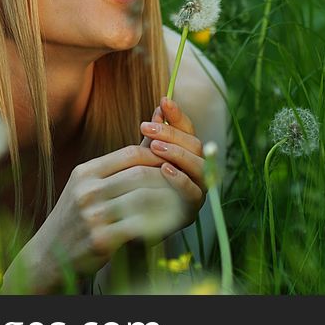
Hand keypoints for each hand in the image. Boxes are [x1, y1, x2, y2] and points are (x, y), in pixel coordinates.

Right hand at [12, 143, 188, 291]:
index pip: (131, 154)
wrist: (47, 257)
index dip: (158, 157)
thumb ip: (116, 169)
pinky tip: (171, 224)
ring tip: (183, 202)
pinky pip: (141, 225)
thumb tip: (150, 143)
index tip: (174, 165)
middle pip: (140, 174)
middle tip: (186, 184)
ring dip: (169, 200)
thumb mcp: (87, 188)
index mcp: (86, 173)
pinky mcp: (100, 239)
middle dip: (168, 178)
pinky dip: (160, 222)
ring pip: (144, 198)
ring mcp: (93, 214)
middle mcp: (88, 190)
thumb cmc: (74, 220)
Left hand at [139, 96, 206, 230]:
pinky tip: (163, 169)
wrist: (125, 224)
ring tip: (154, 147)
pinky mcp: (192, 211)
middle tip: (146, 127)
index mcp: (187, 155)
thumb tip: (160, 105)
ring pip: (199, 166)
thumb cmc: (134, 185)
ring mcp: (198, 191)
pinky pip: (193, 192)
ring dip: (177, 153)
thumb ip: (153, 136)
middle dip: (172, 134)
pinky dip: (180, 179)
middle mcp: (198, 171)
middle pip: (196, 145)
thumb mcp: (142, 157)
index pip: (188, 130)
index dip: (178, 115)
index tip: (163, 100)